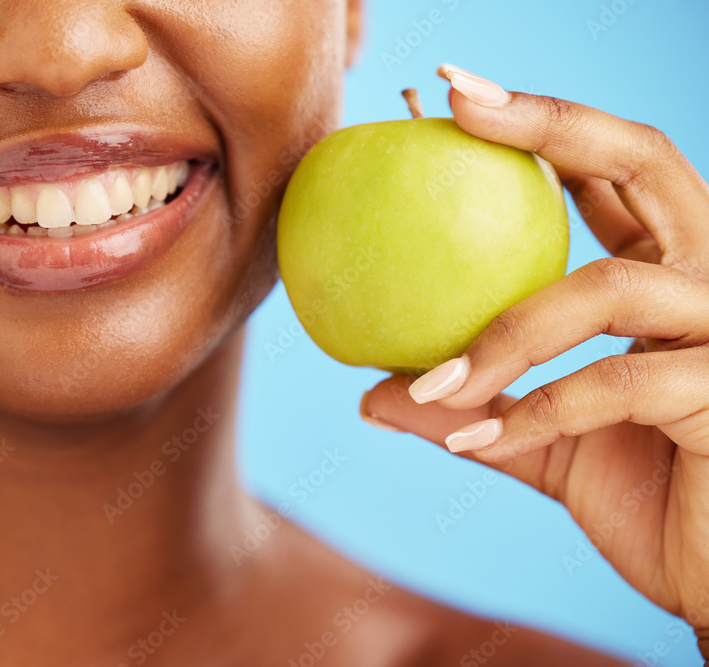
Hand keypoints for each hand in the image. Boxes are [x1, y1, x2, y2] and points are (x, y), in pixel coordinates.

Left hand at [360, 65, 708, 658]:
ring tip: (431, 384)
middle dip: (551, 124)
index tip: (451, 93)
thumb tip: (370, 390)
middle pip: (645, 161)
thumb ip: (468, 407)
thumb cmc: (645, 497)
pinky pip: (619, 384)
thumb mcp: (535, 442)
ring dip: (504, 336)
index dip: (537, 123)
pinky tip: (476, 442)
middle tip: (456, 106)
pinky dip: (535, 412)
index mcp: (661, 275)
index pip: (604, 175)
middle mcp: (704, 281)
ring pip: (611, 286)